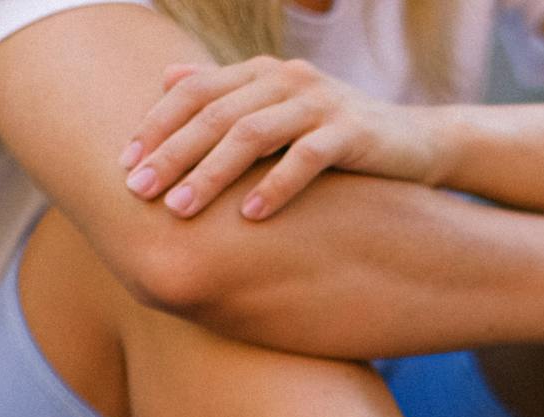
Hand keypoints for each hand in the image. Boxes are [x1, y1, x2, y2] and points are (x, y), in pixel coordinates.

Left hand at [119, 58, 451, 219]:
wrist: (418, 143)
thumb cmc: (340, 135)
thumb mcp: (281, 110)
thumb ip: (228, 94)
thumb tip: (166, 78)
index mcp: (262, 72)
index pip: (194, 91)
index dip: (156, 126)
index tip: (124, 166)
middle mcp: (287, 78)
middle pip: (215, 114)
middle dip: (172, 153)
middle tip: (138, 191)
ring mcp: (321, 102)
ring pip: (252, 134)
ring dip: (211, 173)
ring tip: (181, 209)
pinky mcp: (353, 132)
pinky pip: (306, 158)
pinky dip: (275, 187)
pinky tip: (250, 216)